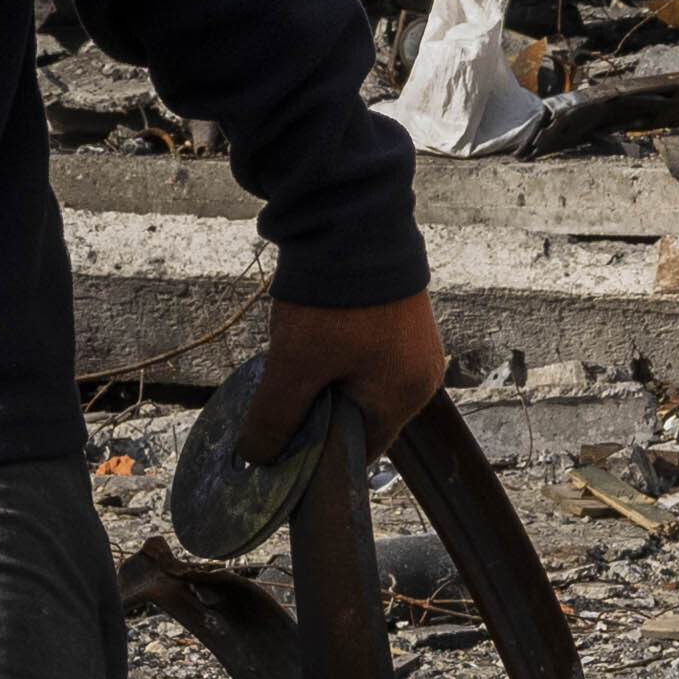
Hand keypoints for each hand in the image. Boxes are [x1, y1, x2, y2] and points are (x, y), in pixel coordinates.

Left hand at [241, 285, 452, 468]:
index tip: (283, 447)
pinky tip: (313, 335)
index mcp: (406, 397)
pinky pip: (366, 354)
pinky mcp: (402, 317)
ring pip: (360, 384)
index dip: (319, 454)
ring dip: (325, 379)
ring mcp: (415, 344)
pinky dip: (337, 354)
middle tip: (282, 395)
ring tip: (296, 358)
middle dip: (320, 412)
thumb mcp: (295, 365)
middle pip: (360, 417)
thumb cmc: (334, 301)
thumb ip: (275, 418)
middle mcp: (422, 375)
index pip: (360, 451)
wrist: (352, 219)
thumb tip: (257, 459)